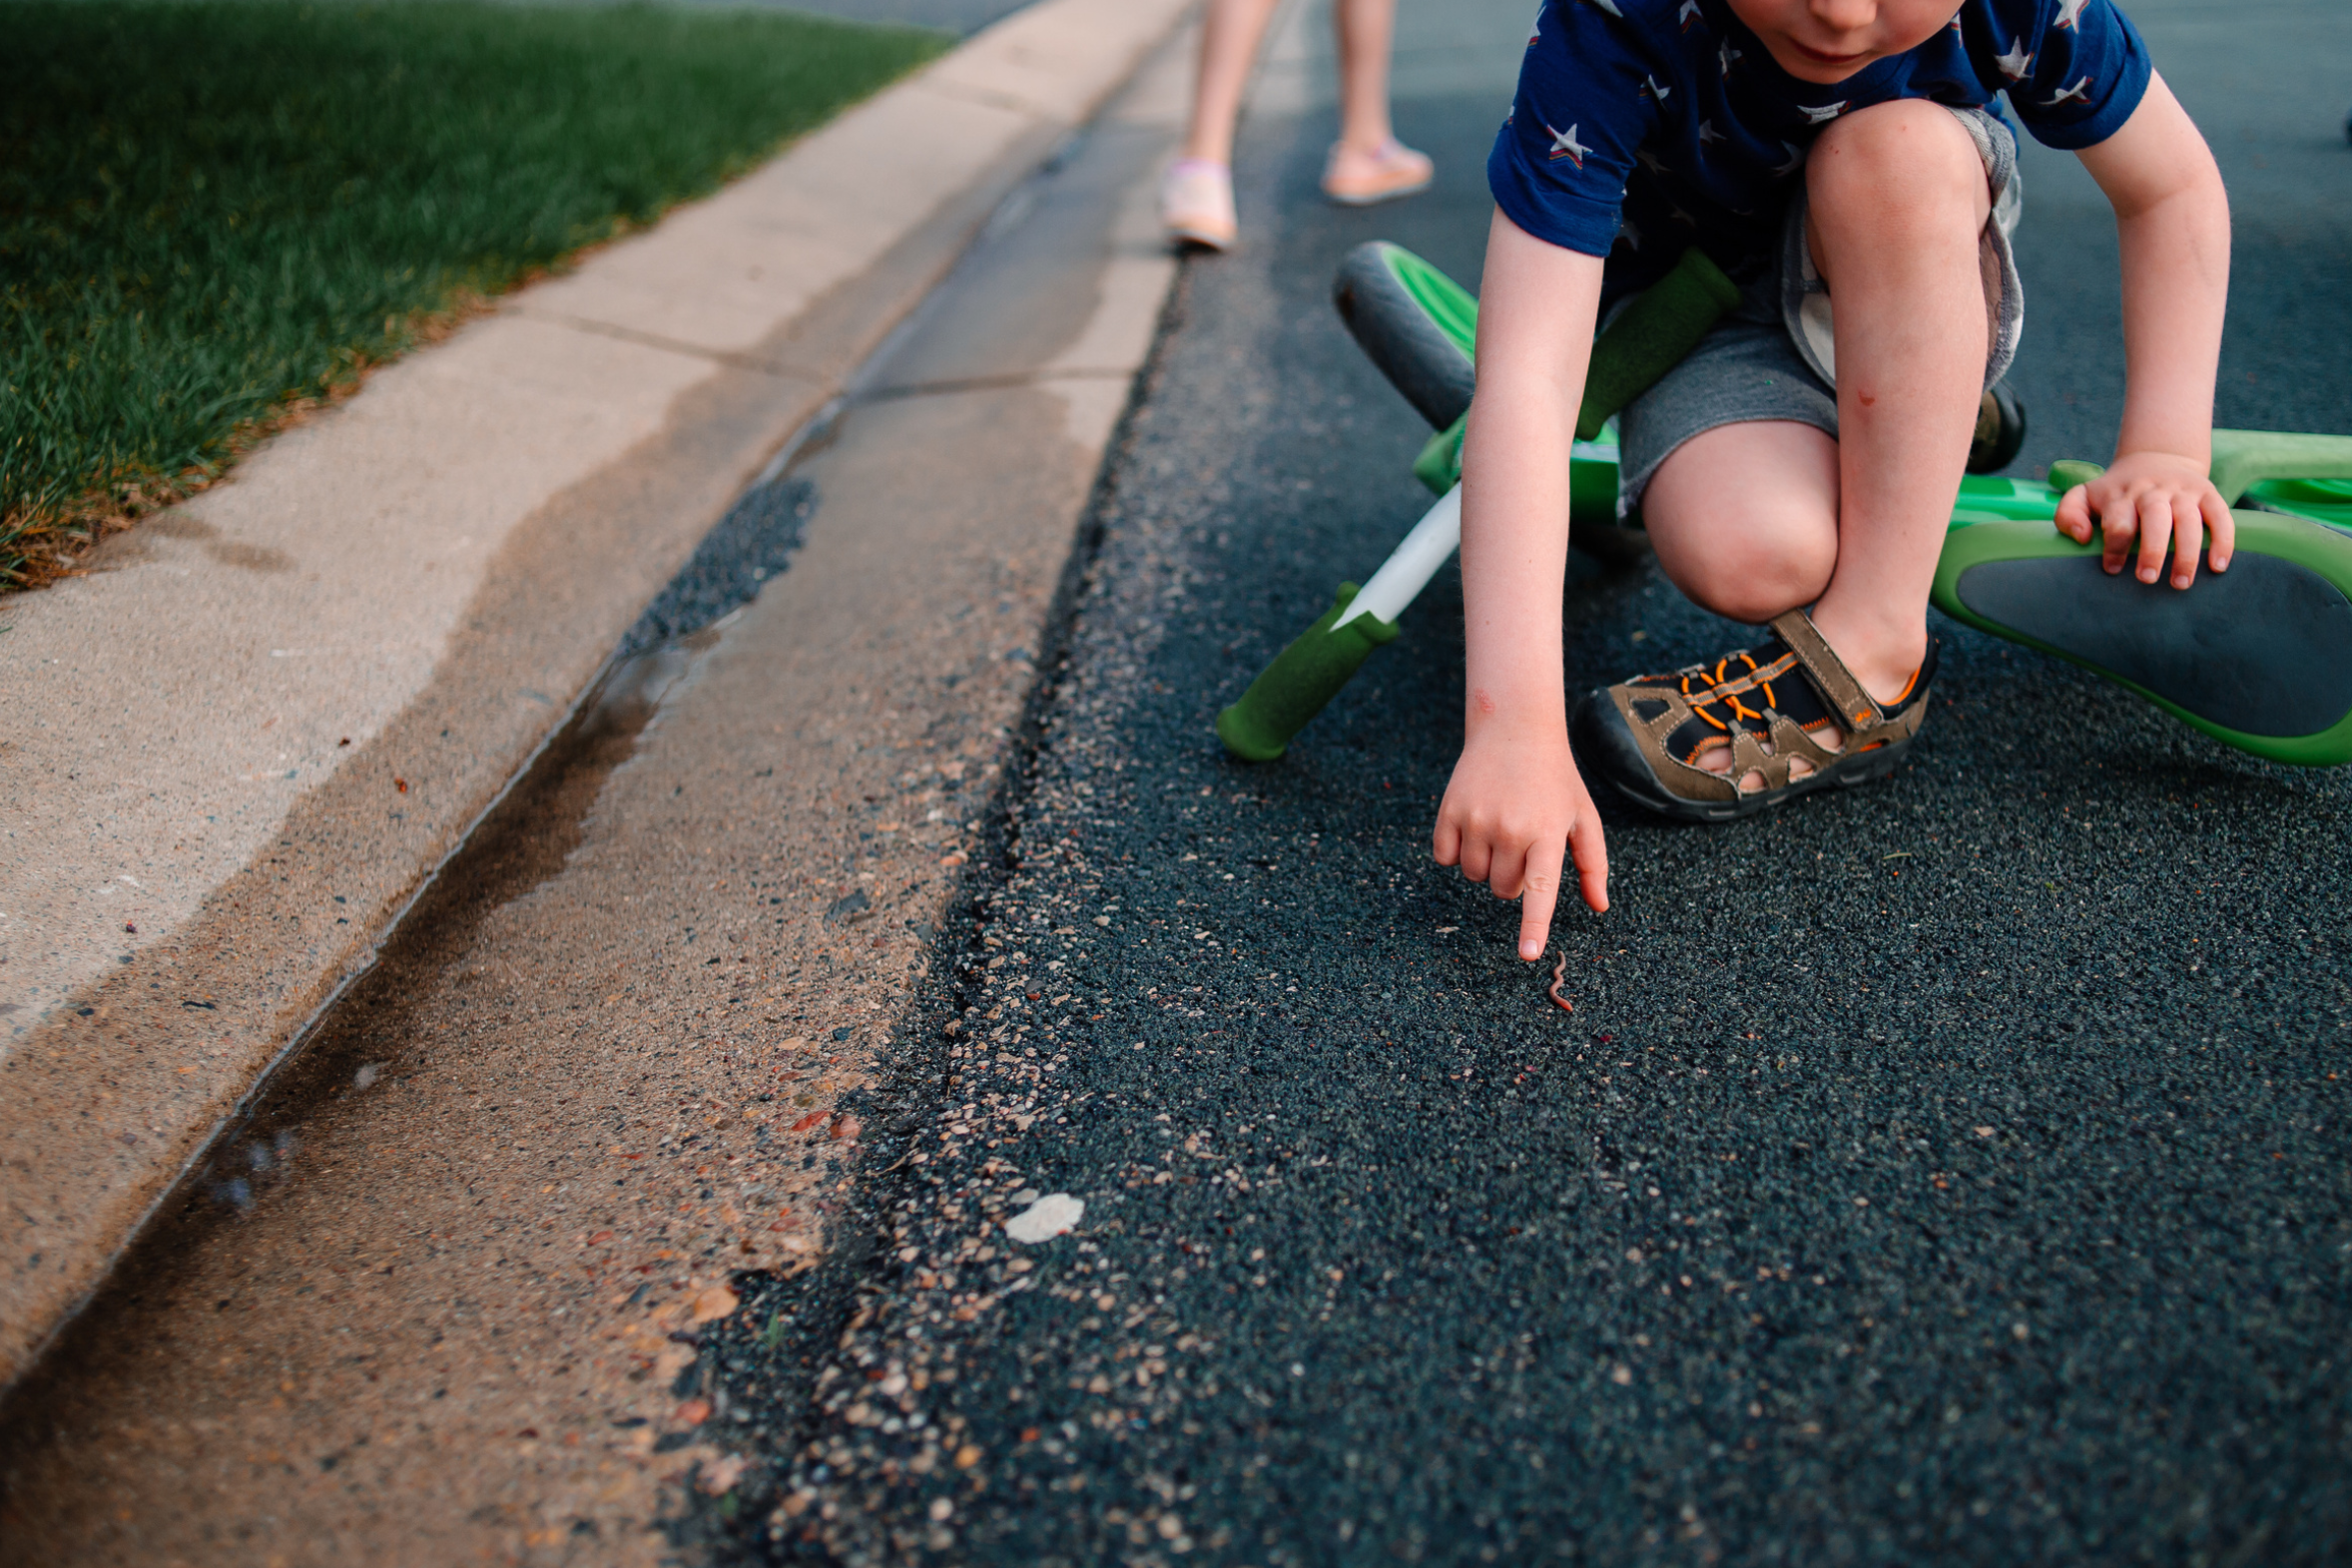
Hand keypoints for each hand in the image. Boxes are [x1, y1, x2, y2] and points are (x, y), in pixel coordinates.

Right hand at [1433, 721, 1608, 960]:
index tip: (1527, 954)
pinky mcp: (1449, 812)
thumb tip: (1599, 906)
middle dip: (1513, 877)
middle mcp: (1511, 828)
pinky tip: (1473, 824)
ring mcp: (1477, 820)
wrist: (1514, 729)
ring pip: (1474, 877)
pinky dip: (1455, 851)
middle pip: (1504, 889)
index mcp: (1548, 832)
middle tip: (1523, 841)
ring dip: (1486, 864)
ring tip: (1499, 829)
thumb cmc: (1555, 779)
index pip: (1541, 888)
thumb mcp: (1583, 816)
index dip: (1533, 924)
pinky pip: (1445, 858)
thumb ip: (1593, 863)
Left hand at [2055, 450, 2233, 588]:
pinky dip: (2223, 539)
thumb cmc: (2116, 492)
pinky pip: (2221, 515)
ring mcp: (2182, 492)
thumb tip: (2080, 538)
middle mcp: (2153, 491)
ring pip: (2189, 520)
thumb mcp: (2084, 496)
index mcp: (2121, 495)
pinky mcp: (2207, 494)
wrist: (2155, 459)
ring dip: (2187, 552)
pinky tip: (2219, 566)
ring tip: (2181, 583)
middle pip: (2155, 517)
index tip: (2112, 568)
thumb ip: (2068, 514)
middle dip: (2152, 549)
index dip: (2115, 545)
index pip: (2118, 521)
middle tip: (2147, 579)